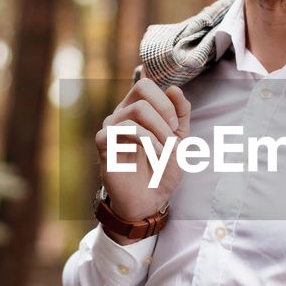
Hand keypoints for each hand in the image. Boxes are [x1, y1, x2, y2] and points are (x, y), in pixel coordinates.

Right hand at [95, 77, 190, 223]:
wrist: (151, 200)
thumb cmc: (162, 169)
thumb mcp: (180, 139)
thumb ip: (181, 113)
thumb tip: (174, 88)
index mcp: (136, 110)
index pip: (146, 85)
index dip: (165, 101)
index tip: (175, 126)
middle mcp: (121, 114)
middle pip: (142, 89)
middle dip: (164, 112)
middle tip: (172, 137)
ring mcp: (110, 128)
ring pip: (136, 110)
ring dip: (158, 131)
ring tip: (165, 151)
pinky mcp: (104, 144)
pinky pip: (121, 129)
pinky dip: (146, 140)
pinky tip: (154, 155)